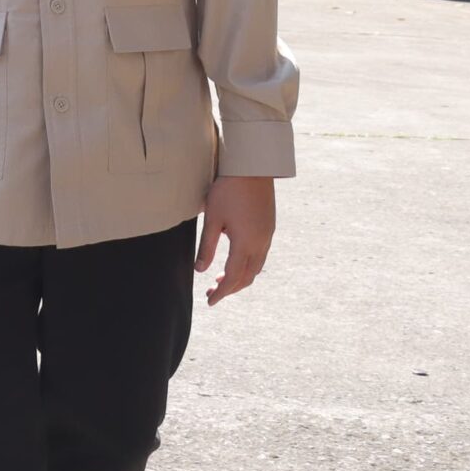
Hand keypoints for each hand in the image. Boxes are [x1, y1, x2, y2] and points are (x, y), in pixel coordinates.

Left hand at [196, 175, 275, 305]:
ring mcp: (267, 235)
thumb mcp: (212, 219)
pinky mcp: (269, 228)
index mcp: (246, 243)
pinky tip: (235, 262)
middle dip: (230, 288)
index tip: (210, 302)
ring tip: (221, 281)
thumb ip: (207, 247)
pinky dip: (248, 266)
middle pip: (247, 276)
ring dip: (240, 278)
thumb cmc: (228, 191)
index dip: (221, 292)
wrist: (253, 168)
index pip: (232, 276)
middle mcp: (261, 243)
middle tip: (211, 293)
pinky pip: (260, 255)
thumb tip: (200, 271)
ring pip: (256, 267)